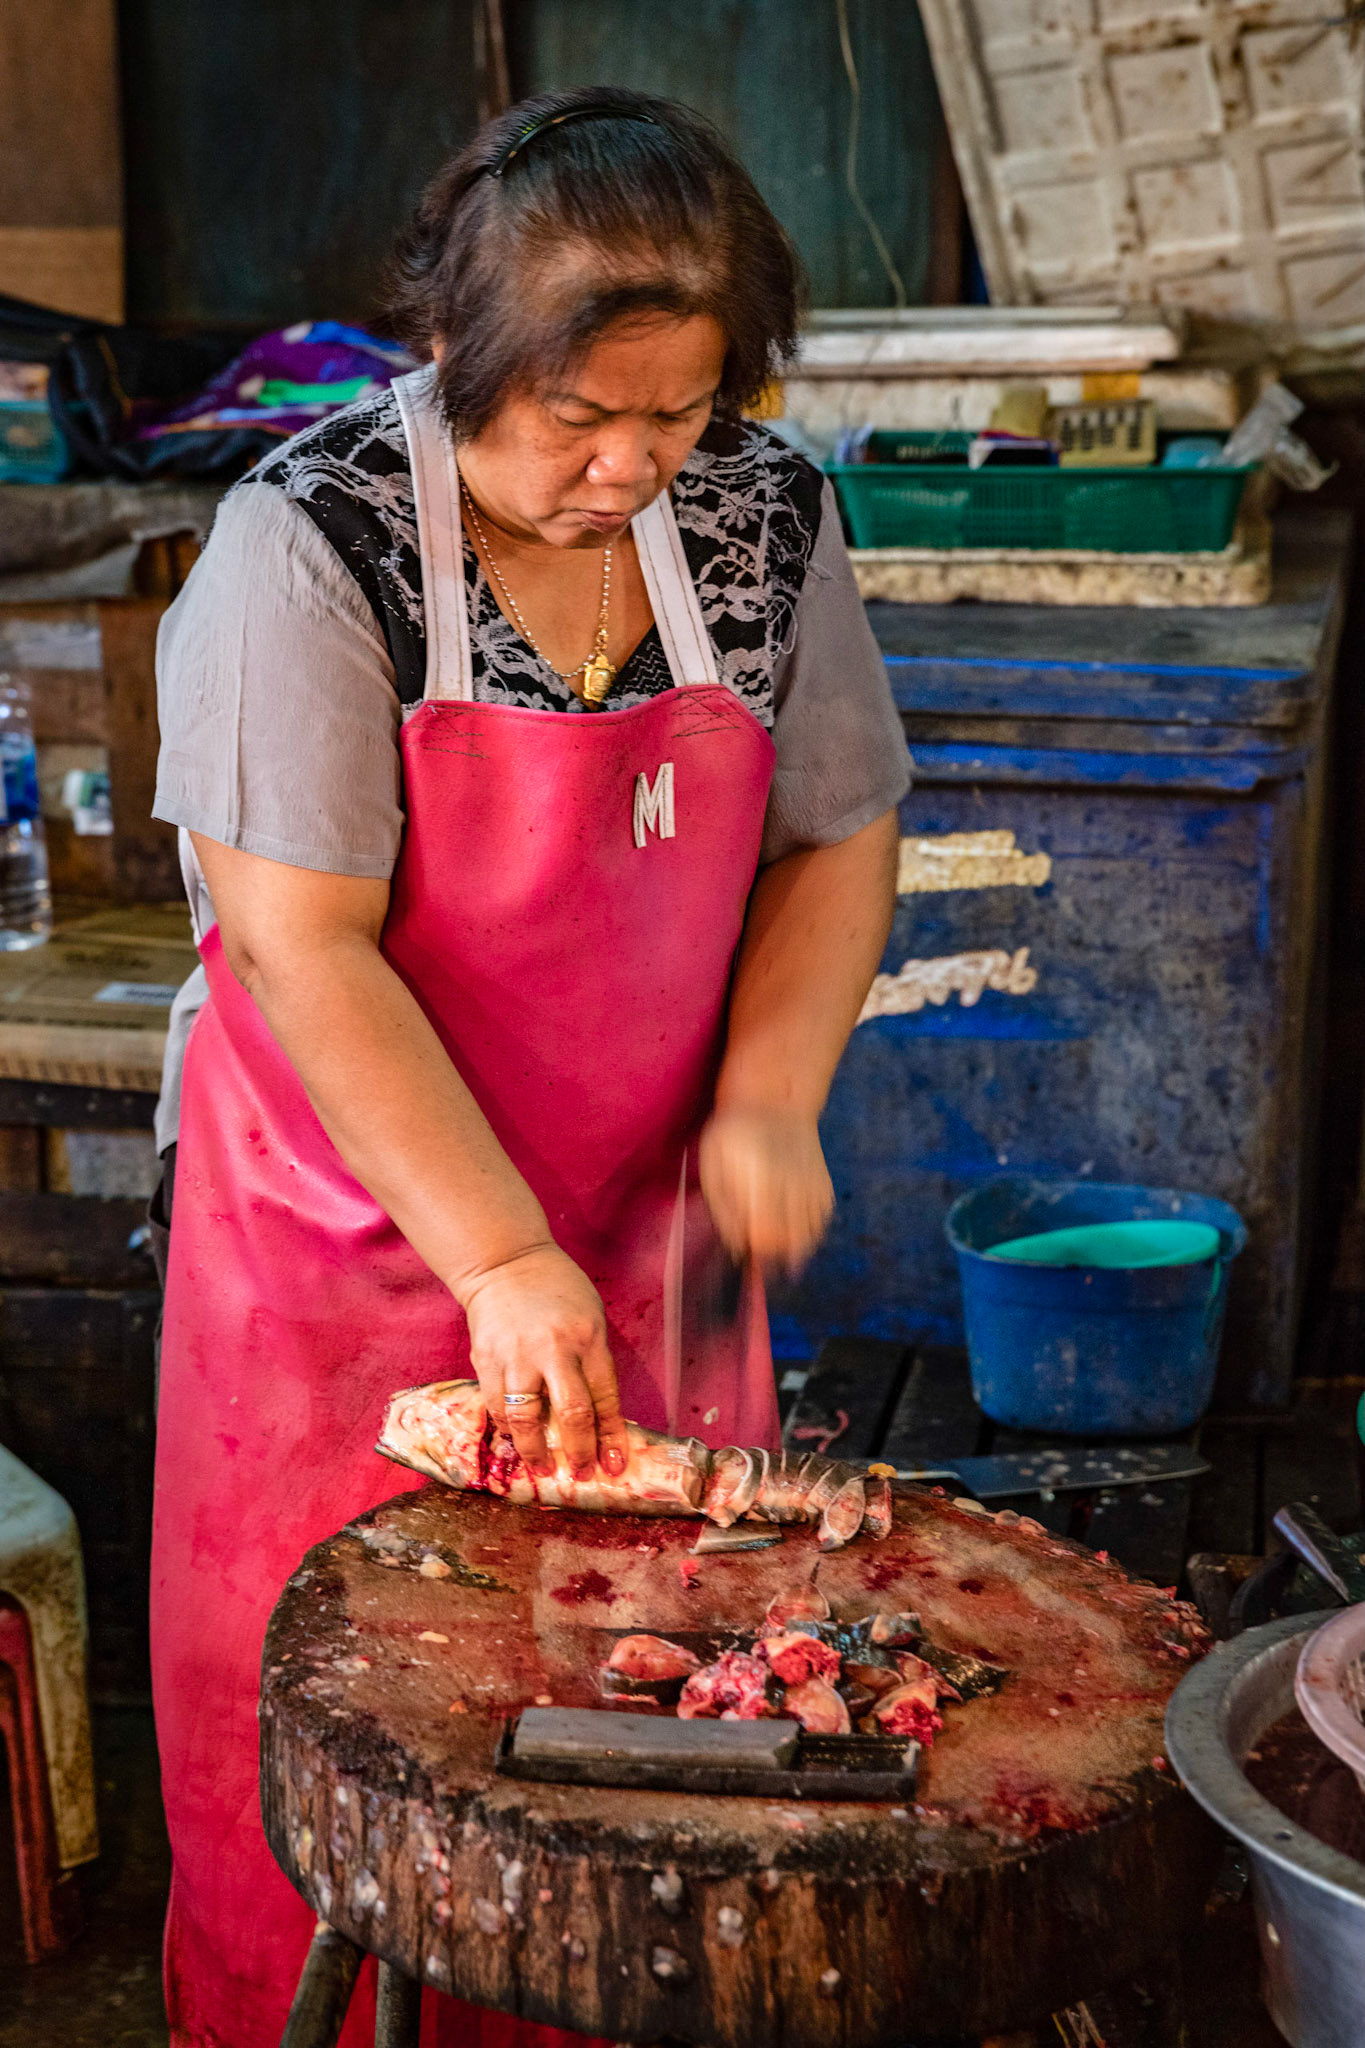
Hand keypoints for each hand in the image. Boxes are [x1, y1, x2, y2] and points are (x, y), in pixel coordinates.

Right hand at [458, 1244, 629, 1481]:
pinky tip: (514, 1442)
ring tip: (541, 1468)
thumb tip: (598, 1418)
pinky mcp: (486, 1359)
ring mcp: (516, 1355)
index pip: (604, 1397)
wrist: (506, 1263)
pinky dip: (506, 1429)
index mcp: (588, 1338)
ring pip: (526, 1417)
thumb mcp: (590, 1318)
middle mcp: (553, 1349)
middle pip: (570, 1413)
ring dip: (535, 1451)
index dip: (610, 1437)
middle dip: (578, 1452)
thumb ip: (593, 1363)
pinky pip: (496, 1405)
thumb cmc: (558, 1291)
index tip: (613, 1466)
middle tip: (580, 1473)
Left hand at [699, 1106, 833, 1275]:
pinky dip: (807, 1231)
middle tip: (755, 1239)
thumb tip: (738, 1247)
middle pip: (788, 1240)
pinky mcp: (825, 1185)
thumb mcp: (712, 1165)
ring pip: (808, 1236)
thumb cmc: (734, 1133)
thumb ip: (723, 1209)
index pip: (765, 1233)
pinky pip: (820, 1222)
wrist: (774, 1098)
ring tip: (771, 1230)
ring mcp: (814, 1184)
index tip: (743, 1246)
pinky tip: (789, 1221)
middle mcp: (793, 1182)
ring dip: (789, 1244)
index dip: (754, 1248)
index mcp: (761, 1176)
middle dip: (770, 1250)